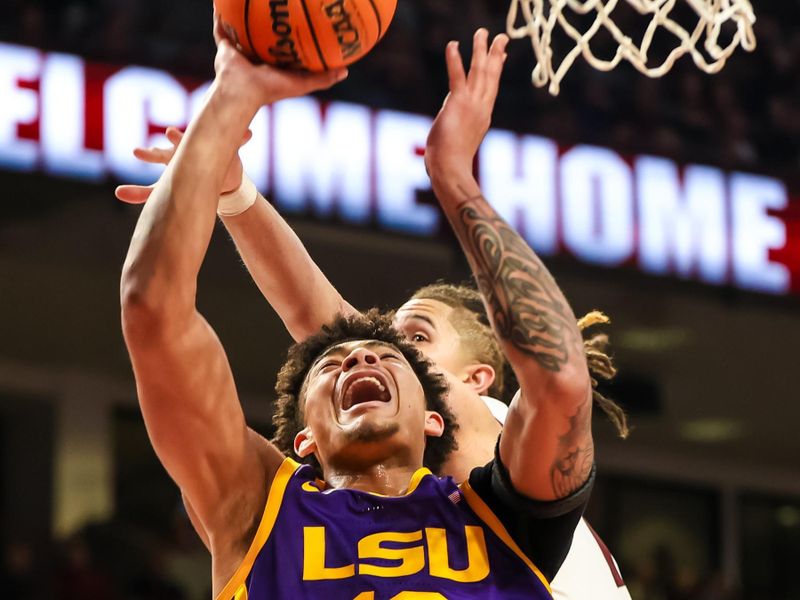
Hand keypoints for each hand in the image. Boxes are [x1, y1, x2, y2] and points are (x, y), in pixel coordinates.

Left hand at [115, 127, 250, 203]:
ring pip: (209, 138)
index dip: (148, 154)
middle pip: (182, 144)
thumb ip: (140, 193)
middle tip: (169, 132)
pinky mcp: (228, 149)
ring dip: (210, 132)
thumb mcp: (164, 190)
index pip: (159, 156)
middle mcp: (190, 149)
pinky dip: (242, 137)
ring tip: (210, 129)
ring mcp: (209, 148)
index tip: (135, 152)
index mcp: (175, 159)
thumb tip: (116, 194)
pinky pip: (236, 142)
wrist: (215, 176)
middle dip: (177, 139)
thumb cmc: (186, 181)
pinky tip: (249, 133)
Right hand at [211, 13, 346, 110]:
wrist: (242, 92)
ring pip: (242, 29)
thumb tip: (346, 71)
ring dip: (244, 16)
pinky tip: (223, 0)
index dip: (289, 36)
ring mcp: (240, 52)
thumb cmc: (271, 89)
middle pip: (263, 36)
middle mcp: (256, 58)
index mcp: (273, 66)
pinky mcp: (225, 48)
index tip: (298, 22)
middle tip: (274, 7)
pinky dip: (220, 14)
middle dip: (268, 24)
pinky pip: (221, 27)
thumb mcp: (302, 83)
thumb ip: (323, 78)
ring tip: (247, 0)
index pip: (283, 48)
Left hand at [425, 29, 507, 179]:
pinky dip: (454, 60)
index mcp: (483, 117)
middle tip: (501, 37)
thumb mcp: (457, 144)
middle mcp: (481, 108)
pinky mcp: (457, 104)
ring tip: (481, 33)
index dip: (496, 70)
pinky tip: (453, 45)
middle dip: (495, 54)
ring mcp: (472, 105)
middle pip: (491, 76)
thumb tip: (449, 139)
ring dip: (480, 50)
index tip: (500, 56)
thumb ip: (457, 135)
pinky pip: (456, 77)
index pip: (491, 88)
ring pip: (478, 72)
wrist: (451, 170)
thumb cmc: (450, 165)